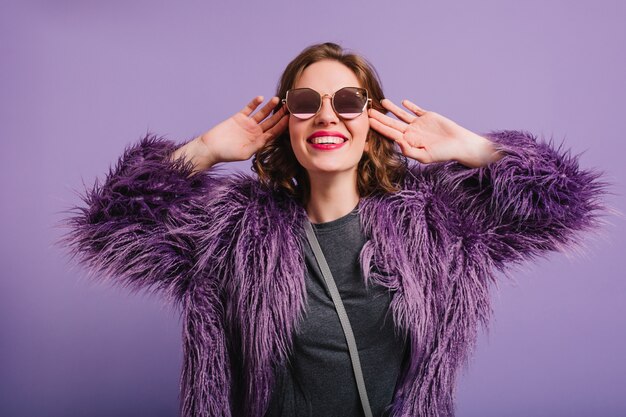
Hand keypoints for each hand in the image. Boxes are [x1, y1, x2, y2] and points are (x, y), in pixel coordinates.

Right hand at [199, 96, 288, 163]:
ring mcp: (247, 124)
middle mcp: (255, 132)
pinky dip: (254, 103)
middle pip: (271, 122)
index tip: (290, 119)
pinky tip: (261, 98)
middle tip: (288, 106)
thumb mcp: (244, 152)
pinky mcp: (238, 117)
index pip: (274, 132)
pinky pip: (248, 109)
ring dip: (269, 107)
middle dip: (280, 115)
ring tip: (277, 99)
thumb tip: (268, 139)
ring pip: (261, 114)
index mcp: (259, 141)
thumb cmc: (226, 154)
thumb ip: (257, 145)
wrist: (210, 147)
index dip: (282, 126)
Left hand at [368, 99, 499, 166]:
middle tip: (367, 110)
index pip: (390, 133)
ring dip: (392, 109)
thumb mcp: (425, 156)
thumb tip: (396, 142)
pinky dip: (410, 106)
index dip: (378, 127)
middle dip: (380, 117)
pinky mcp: (428, 116)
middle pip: (392, 123)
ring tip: (382, 101)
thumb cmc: (443, 154)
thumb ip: (409, 150)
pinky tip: (402, 102)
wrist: (460, 145)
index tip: (367, 121)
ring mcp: (419, 124)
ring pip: (402, 115)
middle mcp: (411, 132)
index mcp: (408, 142)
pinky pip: (416, 110)